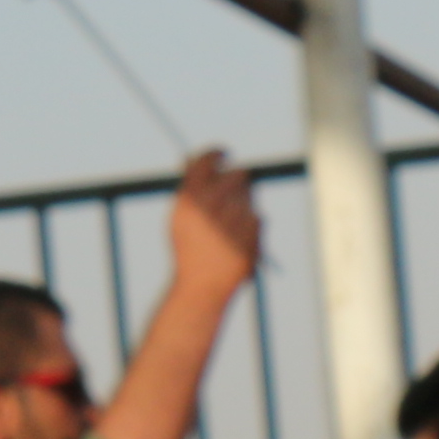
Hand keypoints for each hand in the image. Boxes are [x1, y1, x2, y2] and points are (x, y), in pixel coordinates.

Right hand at [166, 148, 264, 303]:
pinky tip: (235, 241)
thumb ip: (191, 188)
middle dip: (236, 180)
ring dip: (242, 205)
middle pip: (237, 174)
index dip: (217, 153)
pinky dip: (249, 225)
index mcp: (189, 199)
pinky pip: (257, 216)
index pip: (207, 160)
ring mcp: (233, 217)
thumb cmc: (189, 250)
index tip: (223, 153)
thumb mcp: (181, 218)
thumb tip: (200, 159)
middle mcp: (211, 204)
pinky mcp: (251, 231)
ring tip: (227, 228)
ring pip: (248, 196)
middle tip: (231, 191)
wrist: (201, 285)